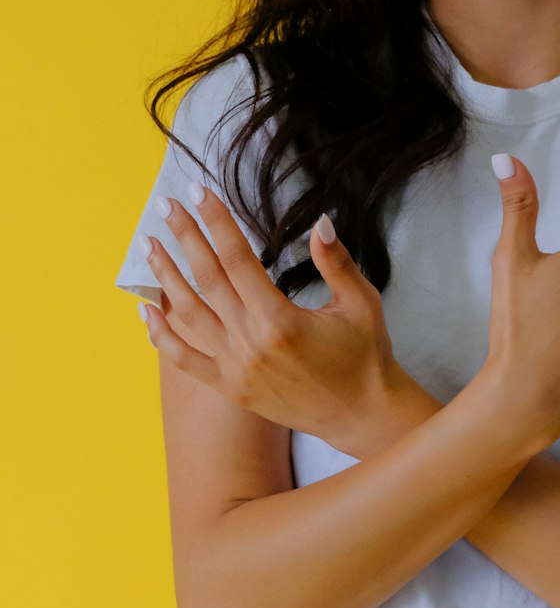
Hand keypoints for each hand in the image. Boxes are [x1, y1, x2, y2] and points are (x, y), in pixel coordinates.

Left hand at [137, 184, 399, 448]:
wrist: (362, 415)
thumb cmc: (365, 356)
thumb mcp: (360, 303)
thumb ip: (336, 262)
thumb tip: (320, 221)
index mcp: (281, 320)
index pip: (238, 258)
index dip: (216, 222)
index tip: (198, 193)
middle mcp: (250, 344)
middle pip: (207, 279)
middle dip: (185, 237)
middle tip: (164, 206)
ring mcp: (236, 369)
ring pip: (189, 315)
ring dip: (165, 277)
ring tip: (148, 246)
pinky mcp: (231, 388)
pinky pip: (185, 360)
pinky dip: (162, 335)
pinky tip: (147, 309)